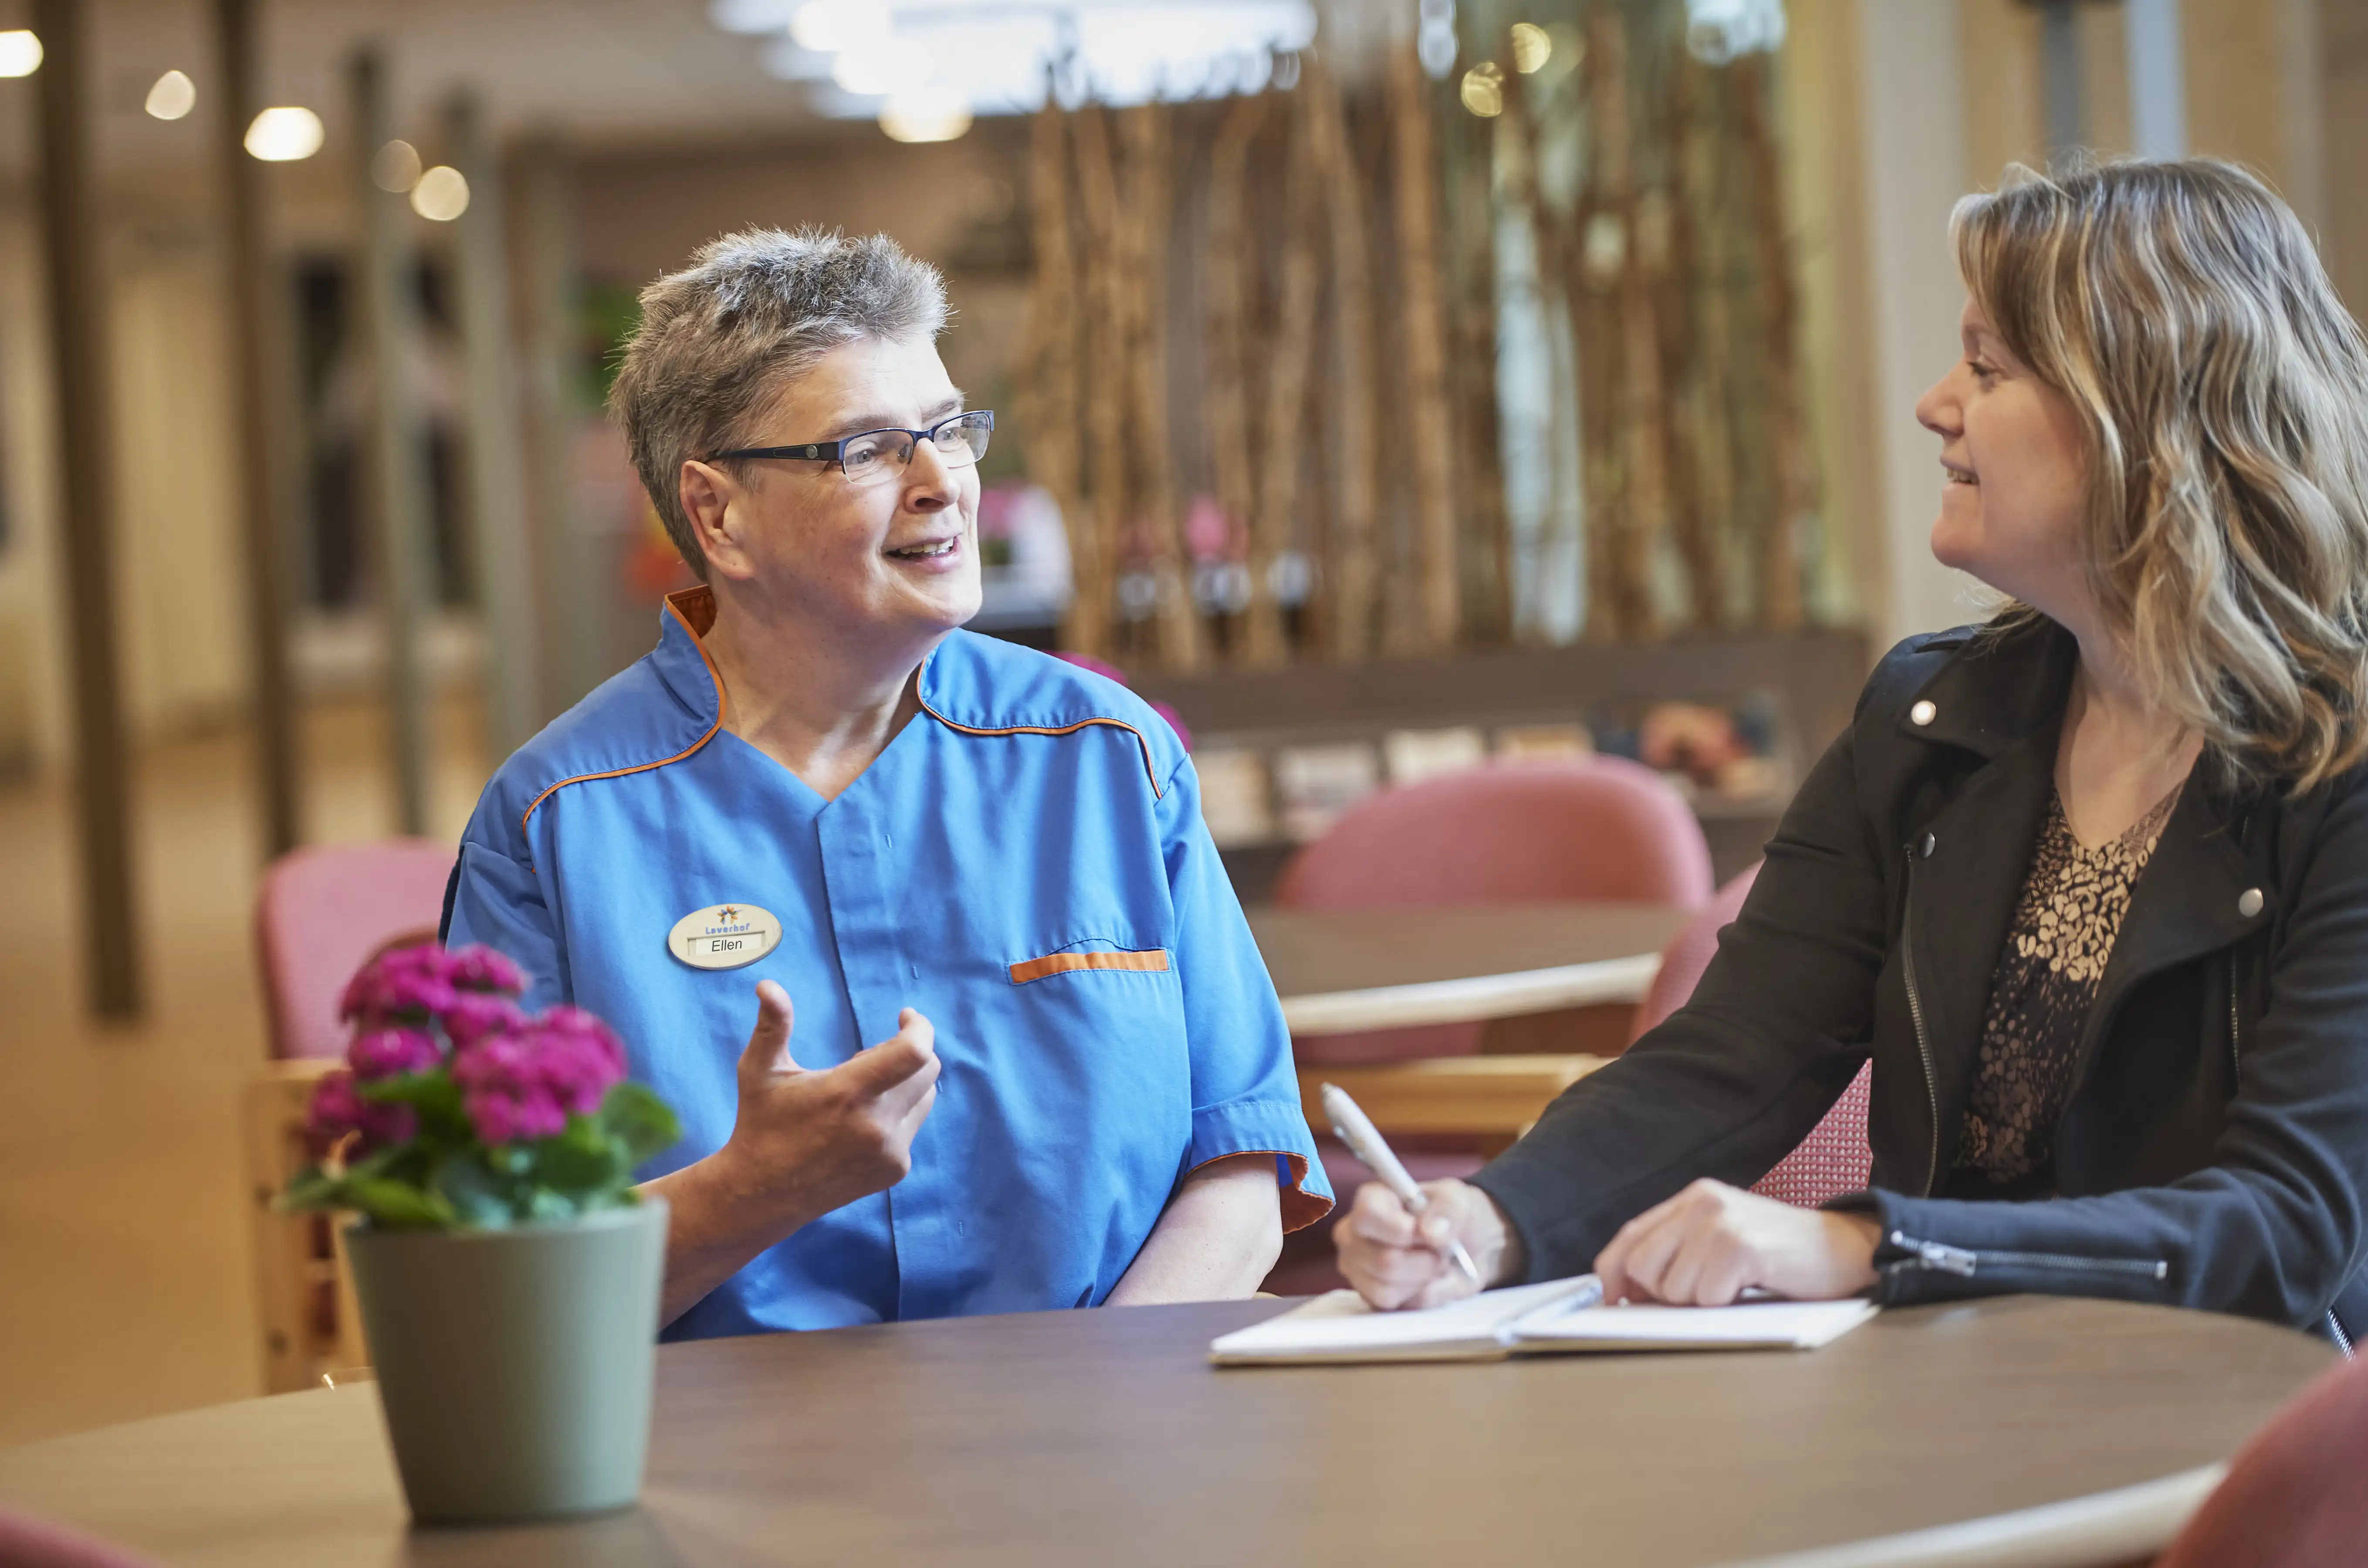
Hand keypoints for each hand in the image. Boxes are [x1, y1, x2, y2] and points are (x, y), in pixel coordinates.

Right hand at [717, 979, 940, 1220]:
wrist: (763, 1193)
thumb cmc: (760, 1122)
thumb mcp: (759, 1071)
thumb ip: (772, 1025)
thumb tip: (767, 984)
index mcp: (848, 1094)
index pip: (915, 1053)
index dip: (920, 1027)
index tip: (906, 1016)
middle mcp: (877, 1126)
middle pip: (927, 1069)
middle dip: (908, 1050)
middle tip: (866, 1057)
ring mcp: (890, 1152)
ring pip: (925, 1097)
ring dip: (904, 1082)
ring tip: (859, 1091)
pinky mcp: (895, 1170)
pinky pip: (913, 1126)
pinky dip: (897, 1113)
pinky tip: (859, 1122)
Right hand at [1335, 1178, 1524, 1310]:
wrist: (1466, 1248)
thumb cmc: (1453, 1217)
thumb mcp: (1459, 1200)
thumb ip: (1447, 1211)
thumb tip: (1429, 1231)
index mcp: (1371, 1200)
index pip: (1367, 1214)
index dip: (1399, 1229)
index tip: (1427, 1235)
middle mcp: (1354, 1234)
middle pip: (1384, 1260)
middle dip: (1425, 1262)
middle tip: (1442, 1253)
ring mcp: (1357, 1268)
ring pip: (1386, 1289)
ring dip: (1422, 1281)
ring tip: (1434, 1265)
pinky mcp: (1368, 1296)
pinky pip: (1391, 1306)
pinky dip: (1417, 1296)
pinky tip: (1424, 1281)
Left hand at [1594, 1179, 1879, 1305]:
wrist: (1845, 1248)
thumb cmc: (1781, 1254)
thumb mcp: (1723, 1239)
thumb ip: (1678, 1252)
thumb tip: (1625, 1291)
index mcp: (1693, 1198)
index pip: (1629, 1236)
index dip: (1612, 1272)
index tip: (1613, 1300)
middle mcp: (1701, 1203)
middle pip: (1642, 1266)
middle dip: (1663, 1294)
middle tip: (1705, 1293)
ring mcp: (1720, 1223)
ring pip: (1673, 1288)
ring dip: (1701, 1301)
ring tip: (1735, 1285)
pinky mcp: (1740, 1247)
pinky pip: (1708, 1297)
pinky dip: (1726, 1304)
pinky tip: (1751, 1287)